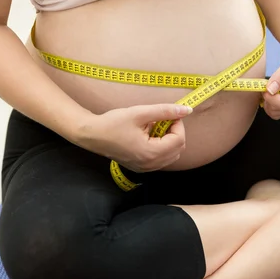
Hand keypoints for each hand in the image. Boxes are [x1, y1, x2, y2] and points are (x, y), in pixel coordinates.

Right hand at [75, 103, 191, 171]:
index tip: (168, 115)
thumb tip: (187, 110)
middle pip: (178, 149)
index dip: (178, 124)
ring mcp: (146, 169)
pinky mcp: (142, 168)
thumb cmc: (114, 123)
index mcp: (152, 153)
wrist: (93, 135)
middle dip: (174, 132)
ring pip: (171, 155)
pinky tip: (148, 137)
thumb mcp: (140, 113)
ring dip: (168, 140)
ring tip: (153, 128)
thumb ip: (165, 111)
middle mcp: (151, 165)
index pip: (179, 140)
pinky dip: (161, 147)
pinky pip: (161, 159)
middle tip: (161, 120)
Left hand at [262, 32, 279, 119]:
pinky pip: (276, 106)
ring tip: (269, 85)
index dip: (271, 99)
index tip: (264, 87)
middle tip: (265, 85)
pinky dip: (269, 99)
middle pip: (278, 112)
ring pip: (276, 111)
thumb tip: (270, 90)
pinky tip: (270, 87)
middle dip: (268, 101)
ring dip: (267, 101)